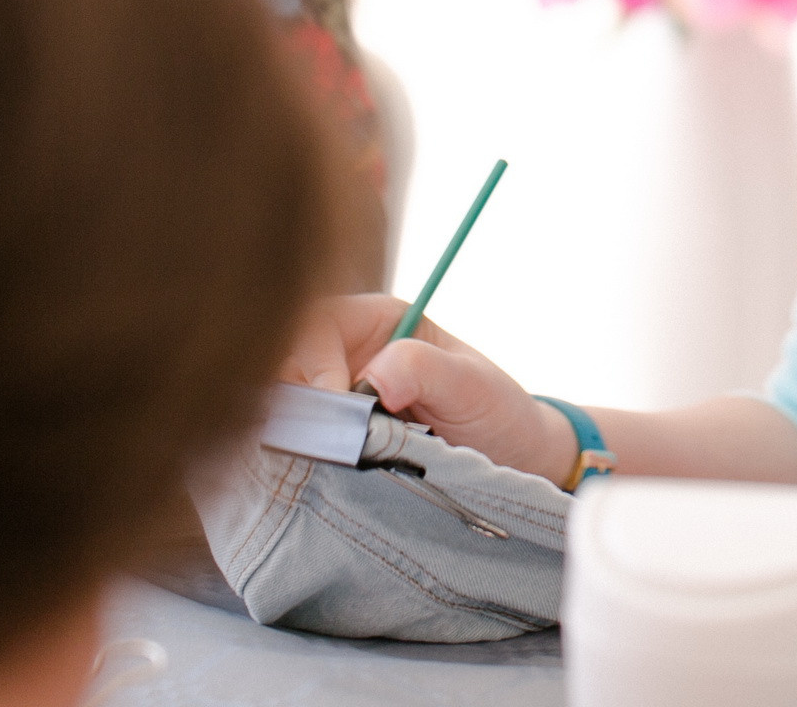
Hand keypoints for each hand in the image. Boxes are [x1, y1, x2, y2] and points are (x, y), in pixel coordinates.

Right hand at [280, 293, 577, 484]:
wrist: (513, 464)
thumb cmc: (498, 414)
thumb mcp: (472, 387)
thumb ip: (424, 369)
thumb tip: (375, 377)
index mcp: (379, 322)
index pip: (318, 323)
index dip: (314, 359)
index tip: (335, 403)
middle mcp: (348, 354)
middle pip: (285, 363)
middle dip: (296, 401)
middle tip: (321, 443)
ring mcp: (336, 399)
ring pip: (283, 407)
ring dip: (298, 434)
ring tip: (329, 462)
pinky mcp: (332, 440)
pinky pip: (296, 442)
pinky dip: (301, 458)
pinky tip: (321, 474)